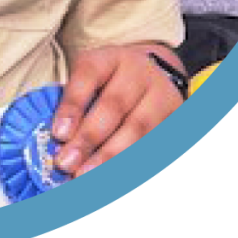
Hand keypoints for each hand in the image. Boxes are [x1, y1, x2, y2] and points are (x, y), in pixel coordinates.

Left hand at [50, 44, 183, 177]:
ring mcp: (163, 95)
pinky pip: (157, 145)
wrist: (156, 75)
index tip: (59, 135)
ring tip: (89, 178)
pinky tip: (115, 179)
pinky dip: (135, 165)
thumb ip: (76, 103)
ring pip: (139, 129)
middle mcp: (139, 72)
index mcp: (110, 58)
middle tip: (68, 164)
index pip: (89, 74)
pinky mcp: (178, 119)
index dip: (73, 105)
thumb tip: (59, 141)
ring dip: (112, 158)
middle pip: (114, 105)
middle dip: (89, 138)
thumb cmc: (112, 82)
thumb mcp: (92, 78)